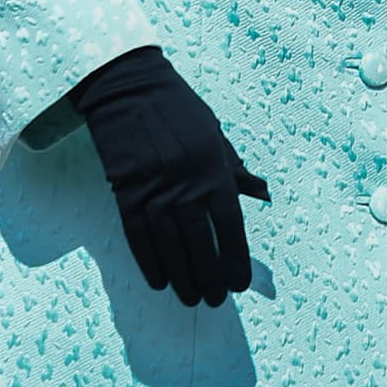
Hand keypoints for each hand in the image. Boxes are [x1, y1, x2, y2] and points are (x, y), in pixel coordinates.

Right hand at [69, 46, 269, 306]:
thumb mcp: (213, 133)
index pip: (229, 224)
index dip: (235, 258)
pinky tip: (160, 280)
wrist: (129, 87)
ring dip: (181, 276)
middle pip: (199, 242)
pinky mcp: (125, 189)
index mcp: (212, 167)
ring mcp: (153, 187)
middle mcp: (185, 182)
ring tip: (191, 298)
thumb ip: (234, 168)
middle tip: (215, 300)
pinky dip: (149, 261)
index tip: (239, 283)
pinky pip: (138, 235)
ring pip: (169, 245)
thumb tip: (260, 193)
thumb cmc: (177, 109)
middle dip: (209, 276)